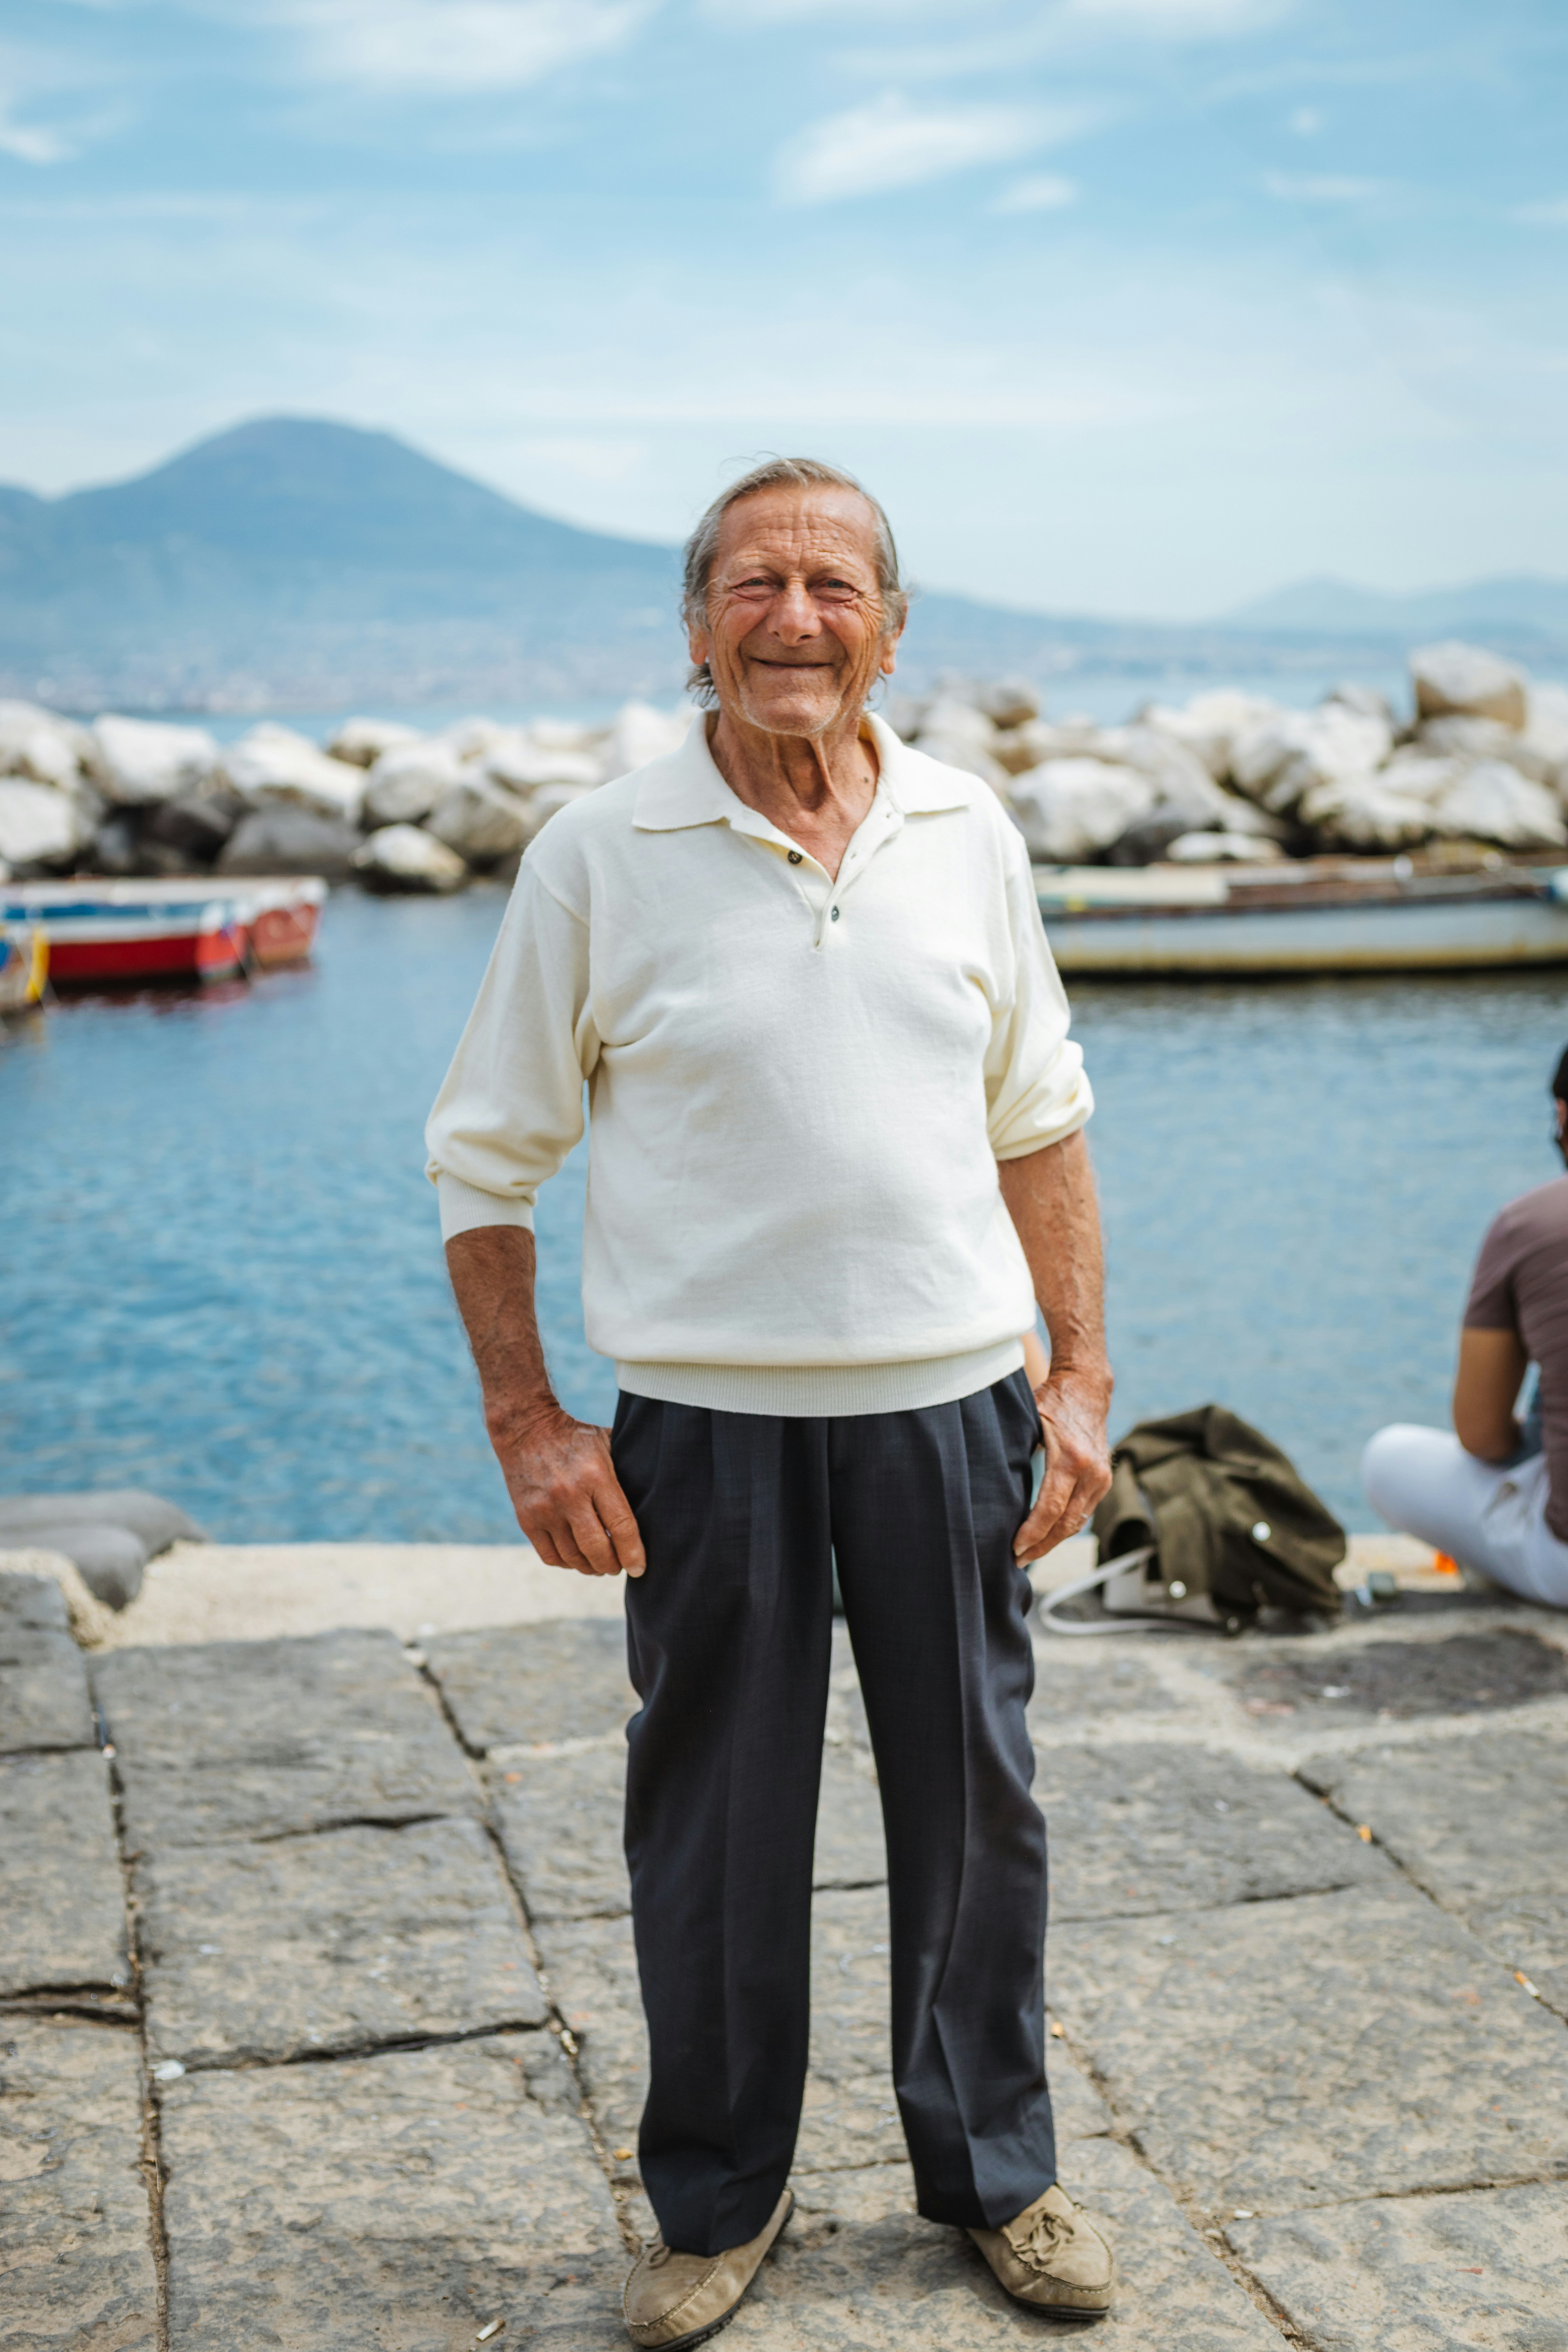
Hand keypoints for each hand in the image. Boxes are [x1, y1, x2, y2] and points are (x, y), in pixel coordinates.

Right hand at [489, 1402, 645, 1578]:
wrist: (526, 1428)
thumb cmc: (575, 1438)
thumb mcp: (607, 1443)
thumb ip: (627, 1469)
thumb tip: (653, 1498)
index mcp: (596, 1476)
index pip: (621, 1525)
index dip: (633, 1553)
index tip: (639, 1568)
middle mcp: (569, 1496)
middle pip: (596, 1549)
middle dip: (612, 1565)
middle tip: (619, 1566)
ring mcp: (545, 1510)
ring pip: (573, 1557)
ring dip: (591, 1568)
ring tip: (600, 1565)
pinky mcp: (526, 1519)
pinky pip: (550, 1556)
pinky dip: (567, 1563)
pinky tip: (576, 1558)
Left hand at [1013, 1363, 1112, 1564]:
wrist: (1088, 1389)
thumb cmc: (1052, 1403)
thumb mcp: (1029, 1421)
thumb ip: (1015, 1451)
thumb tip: (990, 1485)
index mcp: (1071, 1458)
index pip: (1050, 1508)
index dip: (1032, 1533)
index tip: (1014, 1548)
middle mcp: (1092, 1472)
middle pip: (1066, 1523)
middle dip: (1041, 1545)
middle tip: (1017, 1560)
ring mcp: (1102, 1479)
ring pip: (1077, 1522)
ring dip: (1053, 1541)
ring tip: (1028, 1553)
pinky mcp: (1105, 1481)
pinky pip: (1084, 1512)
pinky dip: (1065, 1527)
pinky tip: (1047, 1535)